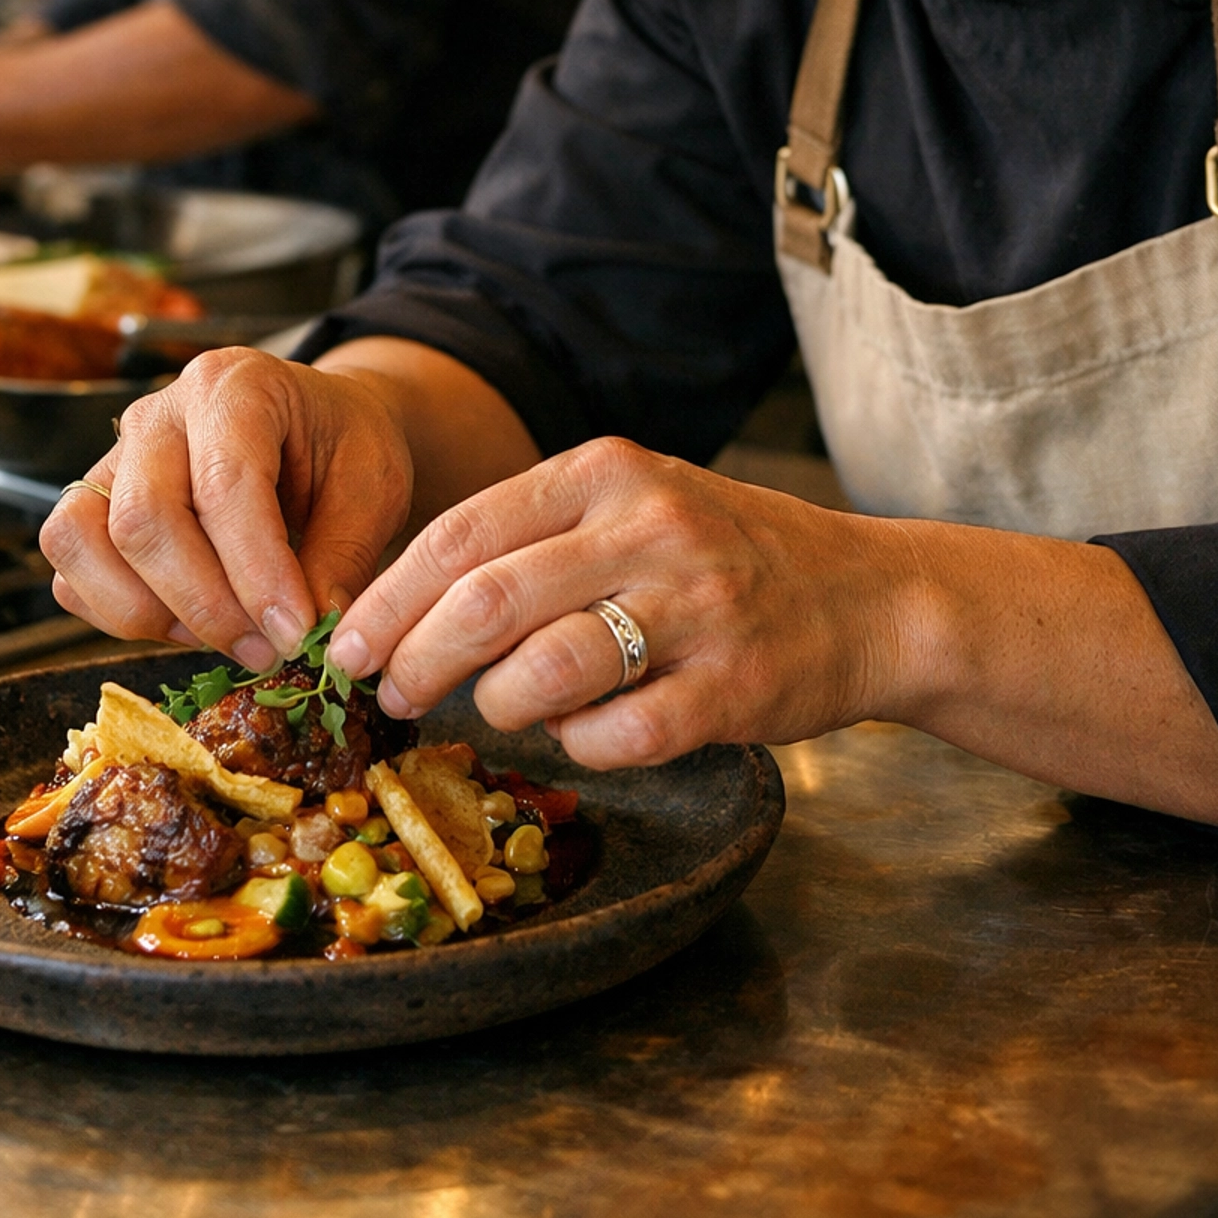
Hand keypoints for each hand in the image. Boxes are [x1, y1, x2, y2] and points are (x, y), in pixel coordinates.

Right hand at [38, 350, 413, 667]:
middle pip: (143, 517)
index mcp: (236, 386)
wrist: (317, 427)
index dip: (256, 572)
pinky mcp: (92, 503)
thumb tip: (314, 634)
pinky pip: (70, 569)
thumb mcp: (373, 489)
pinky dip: (116, 613)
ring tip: (226, 635)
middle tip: (266, 650)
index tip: (294, 634)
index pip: (225, 483)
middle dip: (205, 604)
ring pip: (82, 542)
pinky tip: (186, 622)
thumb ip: (344, 558)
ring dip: (149, 613)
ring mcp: (115, 456)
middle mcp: (160, 414)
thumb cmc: (342, 448)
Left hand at [330, 438, 908, 768]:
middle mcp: (651, 528)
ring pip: (544, 669)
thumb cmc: (727, 554)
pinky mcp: (733, 686)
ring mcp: (696, 608)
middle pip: (487, 600)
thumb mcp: (634, 505)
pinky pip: (617, 735)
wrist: (872, 596)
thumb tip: (409, 601)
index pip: (463, 532)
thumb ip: (537, 536)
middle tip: (389, 694)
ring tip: (492, 709)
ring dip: (494, 703)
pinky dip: (579, 745)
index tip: (345, 646)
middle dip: (415, 657)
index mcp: (609, 472)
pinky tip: (583, 734)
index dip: (388, 597)